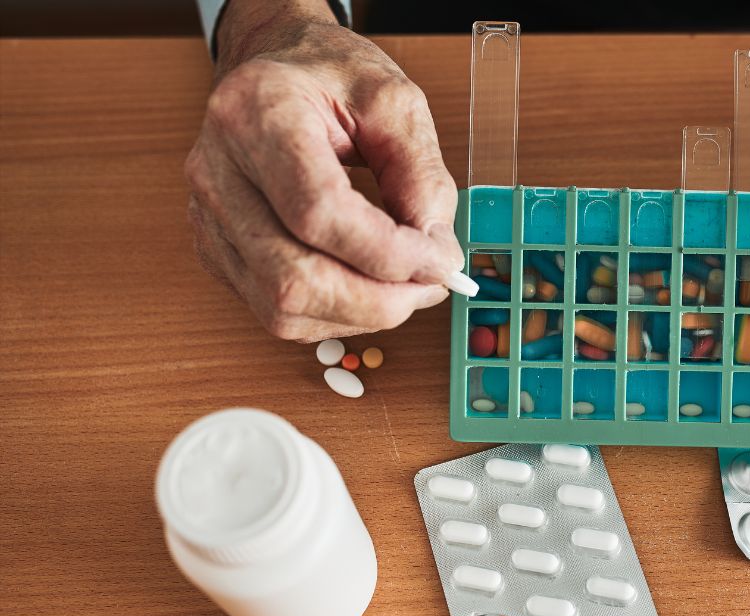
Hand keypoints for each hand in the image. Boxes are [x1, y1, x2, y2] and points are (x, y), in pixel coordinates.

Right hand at [185, 0, 463, 341]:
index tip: (440, 260)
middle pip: (292, 277)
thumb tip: (436, 254)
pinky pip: (275, 312)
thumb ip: (423, 176)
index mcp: (257, 114)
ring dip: (360, 314)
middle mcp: (217, 170)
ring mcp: (209, 217)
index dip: (387, 252)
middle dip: (378, 300)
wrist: (275, 66)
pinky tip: (368, 287)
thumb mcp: (396, 102)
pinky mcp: (216, 250)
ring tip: (406, 286)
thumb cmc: (330, 76)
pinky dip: (334, 315)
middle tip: (433, 284)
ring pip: (281, 307)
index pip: (317, 212)